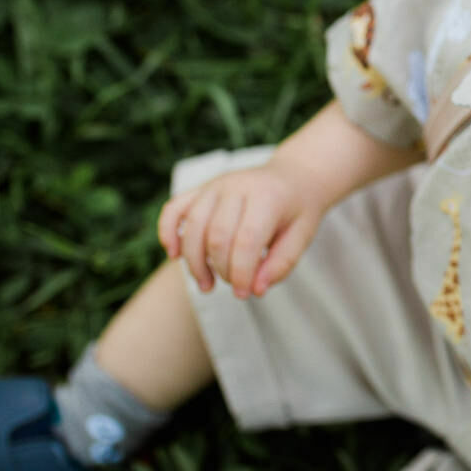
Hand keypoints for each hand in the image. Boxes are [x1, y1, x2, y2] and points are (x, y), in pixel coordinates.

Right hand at [157, 162, 322, 298]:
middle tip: (234, 287)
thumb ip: (281, 263)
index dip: (241, 273)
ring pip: (193, 226)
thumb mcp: (303, 235)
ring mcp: (216, 184)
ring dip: (194, 262)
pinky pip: (174, 208)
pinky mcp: (201, 188)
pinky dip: (168, 232)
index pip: (246, 240)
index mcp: (268, 196)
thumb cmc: (298, 211)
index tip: (244, 294)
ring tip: (207, 285)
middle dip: (222, 270)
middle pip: (216, 236)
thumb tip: (255, 290)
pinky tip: (174, 255)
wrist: (294, 175)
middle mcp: (237, 185)